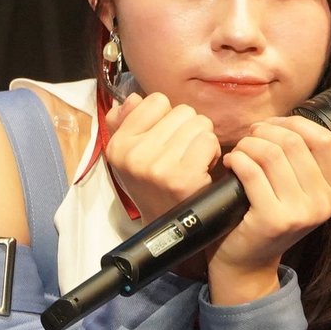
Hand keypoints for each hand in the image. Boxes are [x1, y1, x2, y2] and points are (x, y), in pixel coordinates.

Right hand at [104, 92, 221, 223]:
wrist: (167, 230)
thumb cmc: (153, 186)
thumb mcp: (129, 157)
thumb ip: (125, 123)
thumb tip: (134, 99)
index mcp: (118, 145)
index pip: (156, 100)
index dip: (168, 118)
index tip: (166, 140)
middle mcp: (134, 155)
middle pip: (182, 111)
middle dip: (189, 129)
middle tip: (183, 153)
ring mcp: (158, 167)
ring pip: (199, 123)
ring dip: (203, 140)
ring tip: (193, 160)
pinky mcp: (182, 178)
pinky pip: (208, 140)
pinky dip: (212, 152)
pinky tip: (203, 168)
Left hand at [207, 116, 330, 304]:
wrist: (247, 263)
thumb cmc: (267, 218)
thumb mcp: (297, 192)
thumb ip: (302, 162)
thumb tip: (285, 121)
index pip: (325, 140)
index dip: (295, 123)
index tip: (272, 126)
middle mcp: (323, 204)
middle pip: (294, 143)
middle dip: (265, 132)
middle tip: (249, 138)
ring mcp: (300, 213)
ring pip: (272, 154)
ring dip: (249, 145)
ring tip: (239, 152)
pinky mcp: (273, 219)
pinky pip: (252, 171)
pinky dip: (238, 159)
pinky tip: (231, 163)